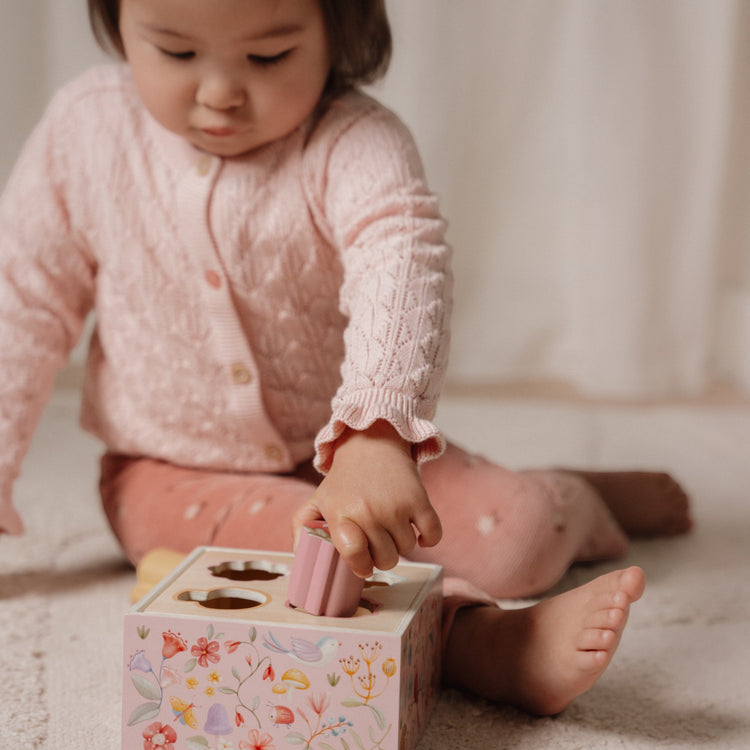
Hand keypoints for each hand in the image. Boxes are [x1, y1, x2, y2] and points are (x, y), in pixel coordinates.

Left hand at [292, 421, 441, 577]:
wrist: (371, 443)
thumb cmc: (344, 480)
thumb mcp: (317, 499)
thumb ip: (301, 527)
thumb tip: (300, 555)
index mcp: (341, 514)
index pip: (355, 556)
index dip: (361, 566)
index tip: (362, 564)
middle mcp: (368, 511)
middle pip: (385, 559)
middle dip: (382, 555)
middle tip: (377, 539)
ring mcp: (396, 506)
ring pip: (407, 549)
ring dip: (401, 543)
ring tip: (391, 526)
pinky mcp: (419, 499)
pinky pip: (432, 536)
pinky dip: (428, 539)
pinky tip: (417, 531)